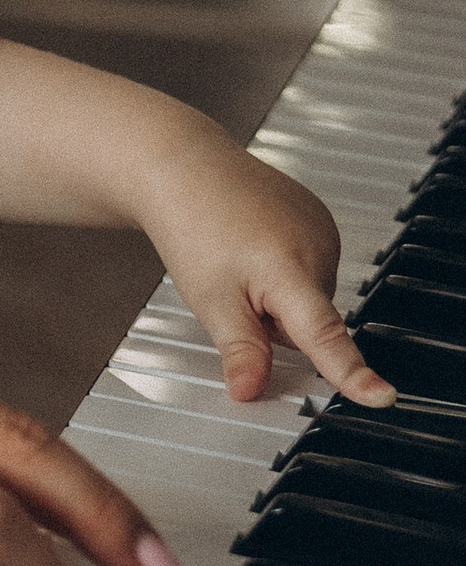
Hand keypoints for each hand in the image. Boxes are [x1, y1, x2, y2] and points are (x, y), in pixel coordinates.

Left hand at [146, 128, 390, 409]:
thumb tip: (251, 391)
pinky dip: (287, 273)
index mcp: (289, 268)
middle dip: (277, 326)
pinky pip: (312, 270)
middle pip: (311, 323)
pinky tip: (255, 249)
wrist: (183, 167)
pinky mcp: (321, 219)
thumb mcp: (209, 300)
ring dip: (281, 300)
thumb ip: (240, 349)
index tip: (381, 398)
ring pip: (311, 299)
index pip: (325, 337)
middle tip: (235, 294)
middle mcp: (317, 246)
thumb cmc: (192, 224)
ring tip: (241, 265)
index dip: (353, 373)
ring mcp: (323, 230)